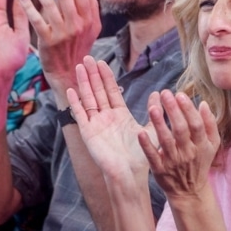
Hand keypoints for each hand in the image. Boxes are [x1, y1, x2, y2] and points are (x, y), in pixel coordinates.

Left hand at [18, 0, 100, 98]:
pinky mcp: (48, 42)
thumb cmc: (79, 48)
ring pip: (50, 5)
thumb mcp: (92, 29)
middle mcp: (77, 25)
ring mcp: (63, 34)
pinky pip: (37, 21)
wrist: (69, 73)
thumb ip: (92, 6)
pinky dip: (28, 7)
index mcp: (88, 20)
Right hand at [66, 57, 152, 186]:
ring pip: (88, 99)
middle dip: (93, 74)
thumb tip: (159, 94)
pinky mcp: (88, 133)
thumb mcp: (151, 128)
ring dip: (83, 83)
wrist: (130, 173)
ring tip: (79, 67)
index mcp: (120, 115)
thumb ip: (154, 111)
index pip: (111, 91)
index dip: (106, 76)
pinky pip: (80, 115)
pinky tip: (71, 90)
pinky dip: (75, 103)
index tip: (102, 62)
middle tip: (87, 57)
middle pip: (97, 91)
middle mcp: (106, 118)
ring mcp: (96, 124)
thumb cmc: (141, 155)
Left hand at [140, 89, 220, 201]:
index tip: (180, 94)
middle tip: (165, 93)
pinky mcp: (160, 170)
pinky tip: (140, 133)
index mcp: (201, 145)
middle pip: (181, 130)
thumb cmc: (200, 162)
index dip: (188, 109)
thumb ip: (210, 124)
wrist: (190, 191)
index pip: (196, 124)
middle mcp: (188, 153)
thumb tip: (203, 103)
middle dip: (173, 111)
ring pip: (166, 141)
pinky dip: (147, 146)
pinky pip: (153, 157)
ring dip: (159, 124)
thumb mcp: (212, 145)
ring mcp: (173, 162)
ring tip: (153, 108)